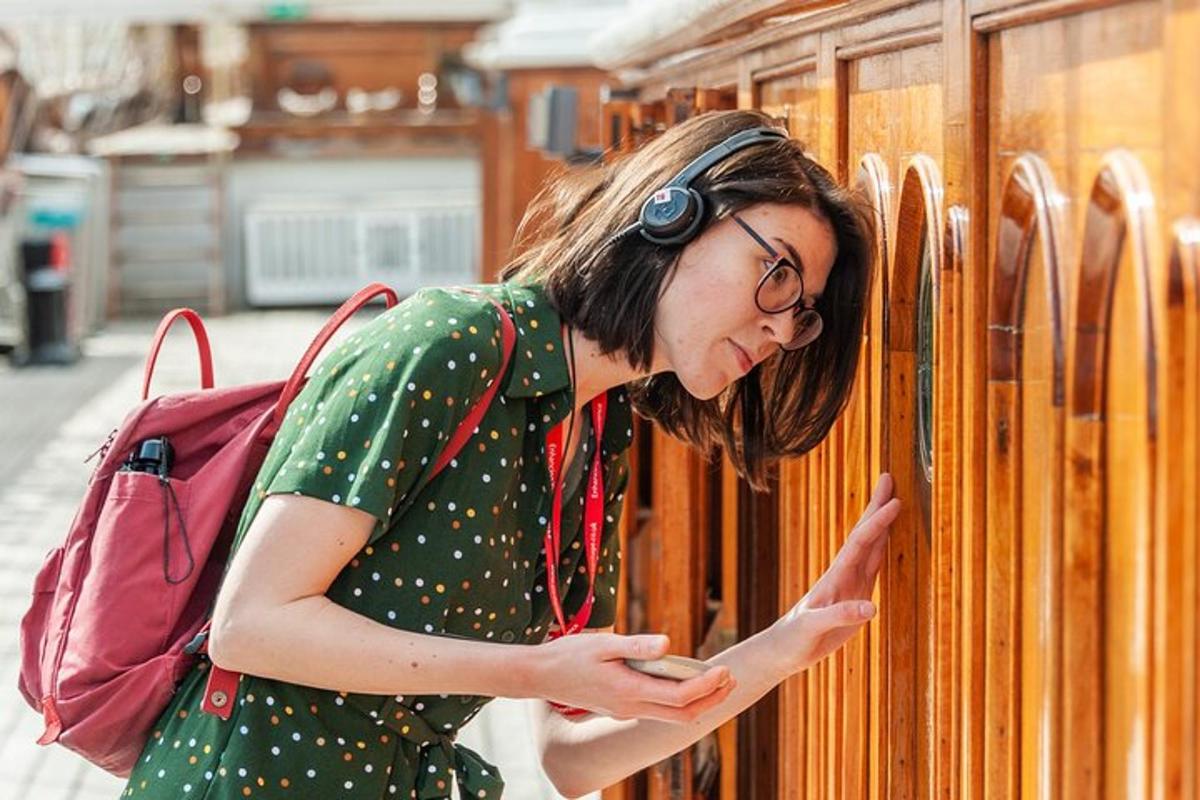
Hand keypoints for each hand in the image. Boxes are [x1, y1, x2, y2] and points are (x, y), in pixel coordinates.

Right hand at [532, 633, 736, 721]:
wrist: (540, 675)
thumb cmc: (570, 654)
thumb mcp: (603, 643)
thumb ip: (637, 646)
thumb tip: (668, 644)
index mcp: (629, 690)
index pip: (680, 697)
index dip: (706, 686)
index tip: (723, 669)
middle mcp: (631, 707)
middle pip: (684, 714)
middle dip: (712, 699)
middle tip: (730, 678)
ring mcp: (626, 711)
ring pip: (672, 717)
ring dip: (698, 702)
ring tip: (716, 681)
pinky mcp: (620, 709)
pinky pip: (658, 712)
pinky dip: (680, 702)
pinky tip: (684, 684)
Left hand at [767, 472, 899, 675]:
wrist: (785, 648)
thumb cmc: (795, 637)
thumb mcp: (814, 627)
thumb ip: (841, 616)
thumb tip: (872, 606)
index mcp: (835, 577)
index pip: (860, 542)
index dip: (877, 522)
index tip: (894, 501)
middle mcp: (844, 573)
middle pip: (864, 533)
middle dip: (876, 506)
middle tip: (888, 477)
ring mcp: (850, 582)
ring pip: (870, 545)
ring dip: (881, 523)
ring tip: (893, 500)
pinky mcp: (855, 595)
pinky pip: (873, 566)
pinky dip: (883, 548)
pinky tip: (889, 538)